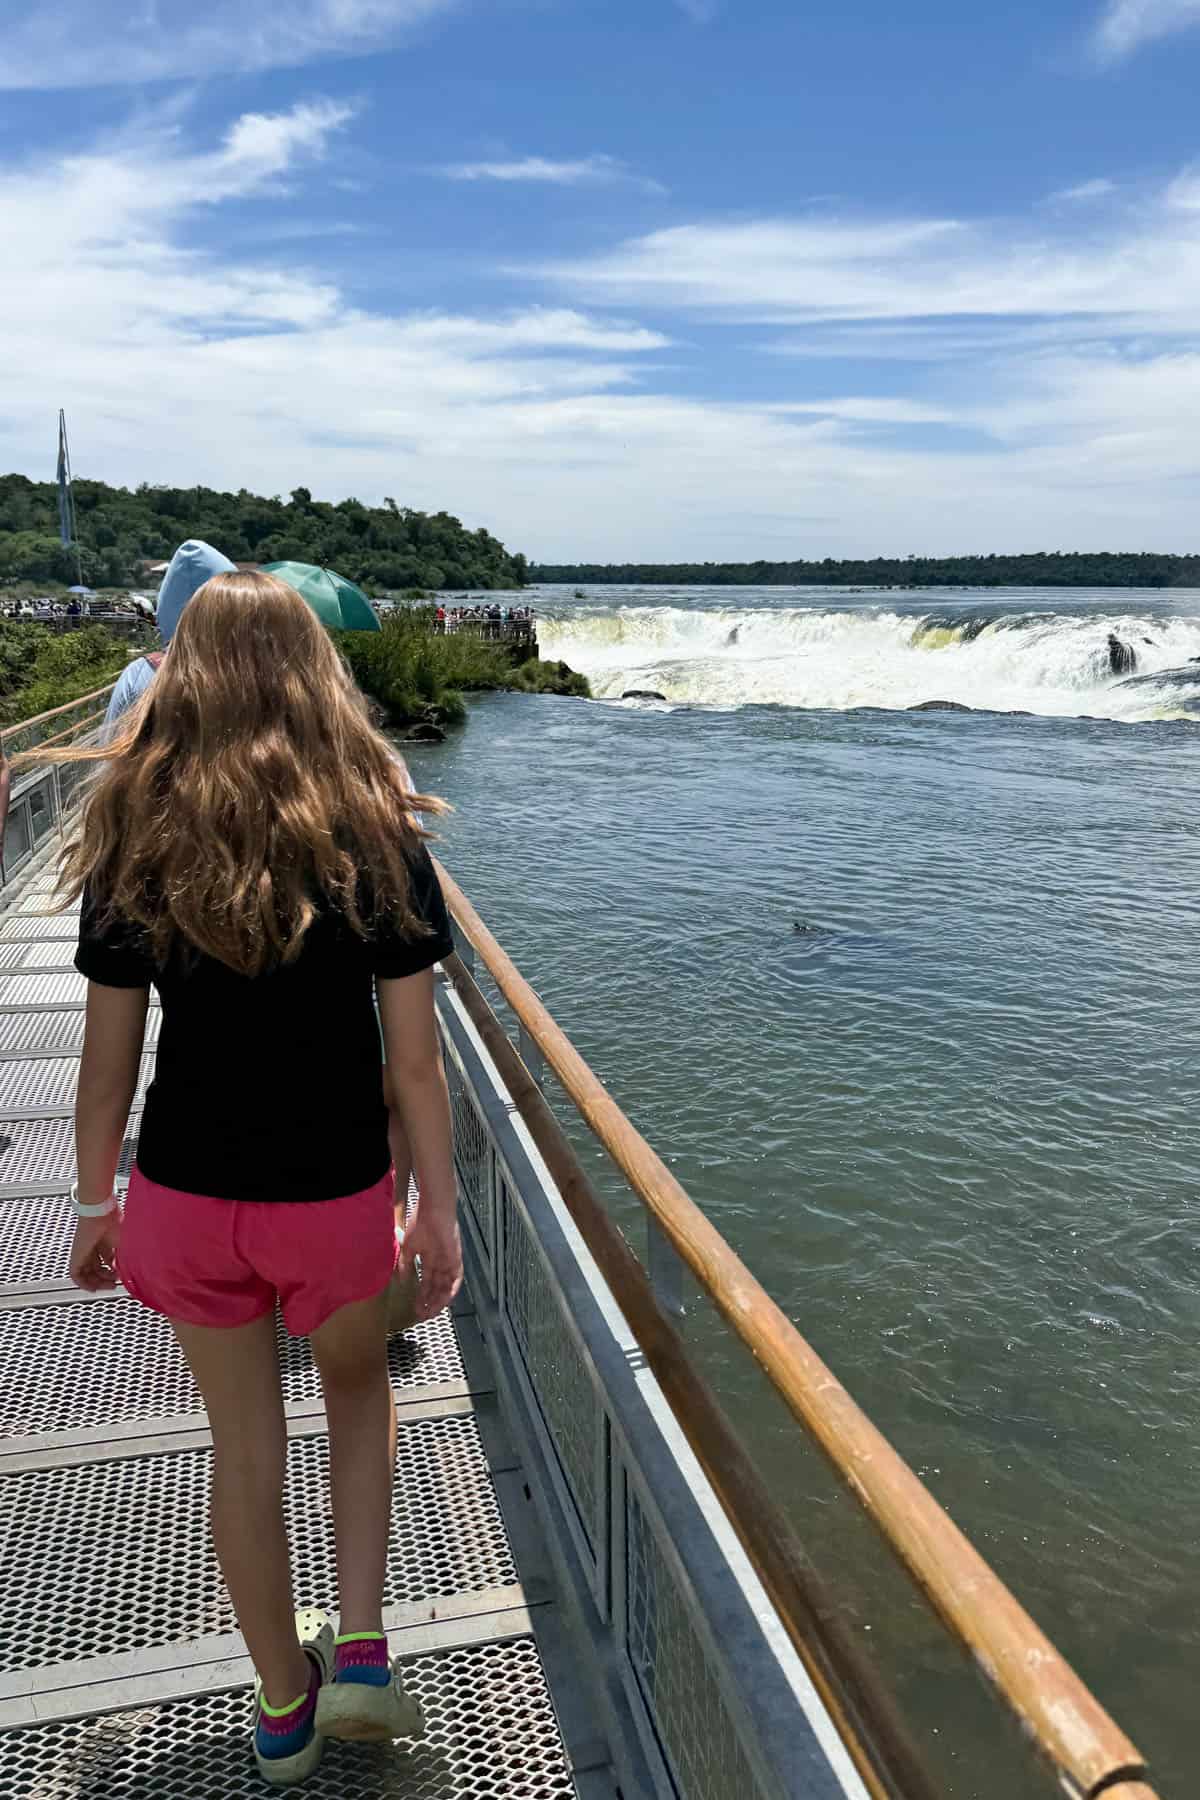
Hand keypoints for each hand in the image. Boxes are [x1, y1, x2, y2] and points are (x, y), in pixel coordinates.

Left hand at [69, 1210, 121, 1291]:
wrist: (100, 1213)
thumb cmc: (114, 1222)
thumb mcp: (125, 1243)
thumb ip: (126, 1257)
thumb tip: (130, 1271)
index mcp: (105, 1241)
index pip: (106, 1261)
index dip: (113, 1271)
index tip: (121, 1276)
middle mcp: (94, 1247)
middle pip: (97, 1268)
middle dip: (107, 1278)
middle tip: (116, 1284)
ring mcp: (84, 1252)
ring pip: (87, 1273)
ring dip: (98, 1283)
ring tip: (109, 1286)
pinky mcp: (75, 1256)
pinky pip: (75, 1275)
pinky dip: (83, 1284)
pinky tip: (93, 1289)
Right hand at [397, 1200, 461, 1322]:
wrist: (433, 1210)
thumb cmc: (420, 1223)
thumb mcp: (408, 1247)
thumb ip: (405, 1265)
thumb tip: (401, 1281)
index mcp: (429, 1258)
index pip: (427, 1282)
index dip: (421, 1295)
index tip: (415, 1307)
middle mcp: (440, 1262)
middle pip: (436, 1288)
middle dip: (429, 1302)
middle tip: (422, 1316)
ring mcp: (449, 1261)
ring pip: (446, 1286)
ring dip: (439, 1300)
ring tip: (430, 1313)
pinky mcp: (456, 1259)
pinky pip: (457, 1279)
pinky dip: (452, 1290)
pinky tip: (445, 1301)